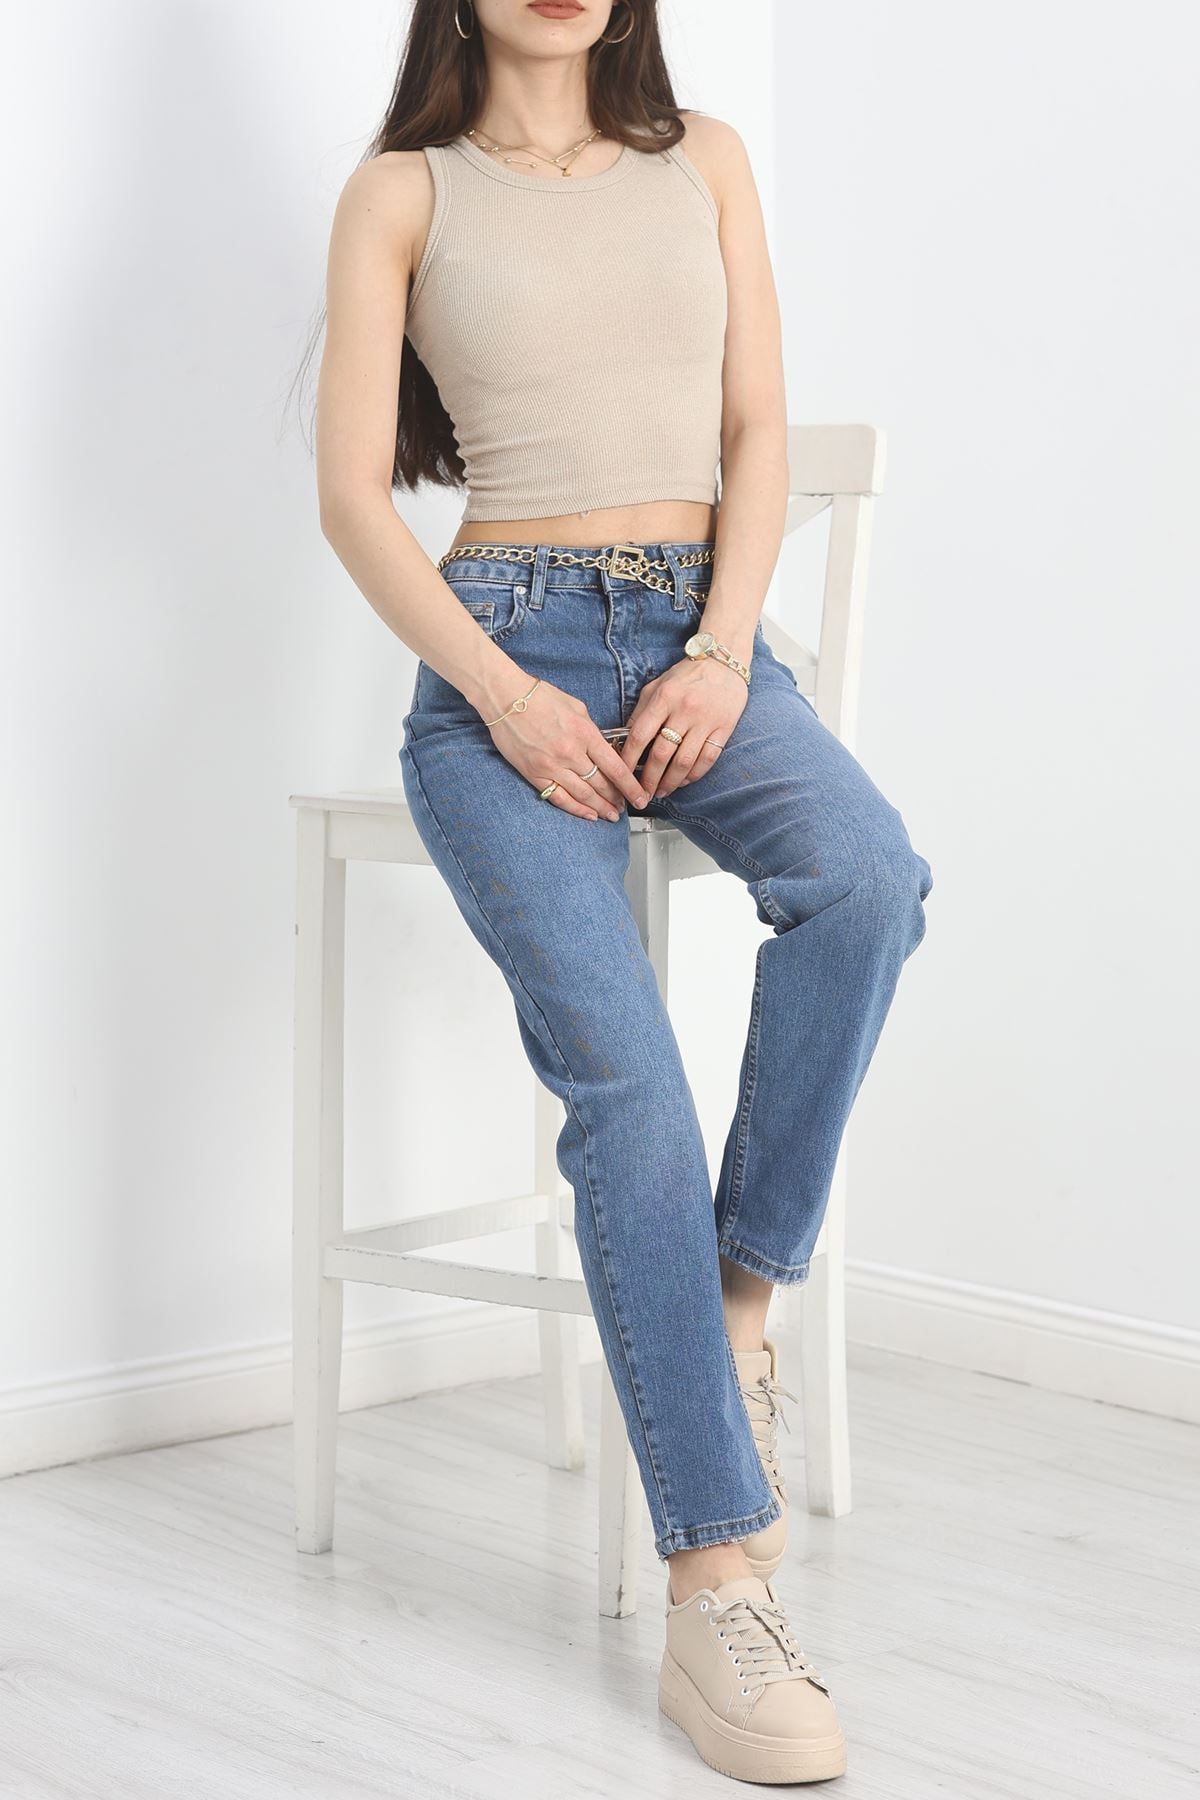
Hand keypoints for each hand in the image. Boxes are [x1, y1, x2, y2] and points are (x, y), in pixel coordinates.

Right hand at [486, 678, 649, 820]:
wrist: (506, 698)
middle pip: (601, 784)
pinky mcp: (534, 774)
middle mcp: (570, 753)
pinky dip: (576, 809)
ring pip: (583, 795)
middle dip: (617, 798)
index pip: (615, 767)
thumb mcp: (577, 707)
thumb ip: (591, 731)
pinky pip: (559, 797)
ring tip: (611, 815)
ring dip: (600, 807)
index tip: (640, 795)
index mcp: (585, 733)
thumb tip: (603, 749)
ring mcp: (551, 766)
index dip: (630, 786)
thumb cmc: (540, 697)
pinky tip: (589, 815)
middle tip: (626, 806)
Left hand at [620, 656, 748, 799]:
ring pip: (684, 762)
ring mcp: (706, 720)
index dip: (629, 759)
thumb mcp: (657, 686)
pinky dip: (693, 775)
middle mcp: (684, 709)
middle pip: (661, 754)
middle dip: (648, 779)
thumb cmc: (687, 675)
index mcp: (664, 697)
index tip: (622, 775)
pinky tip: (684, 781)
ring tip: (661, 791)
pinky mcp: (724, 728)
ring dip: (670, 782)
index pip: (640, 735)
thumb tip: (626, 739)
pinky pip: (707, 759)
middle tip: (642, 793)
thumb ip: (641, 711)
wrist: (724, 661)